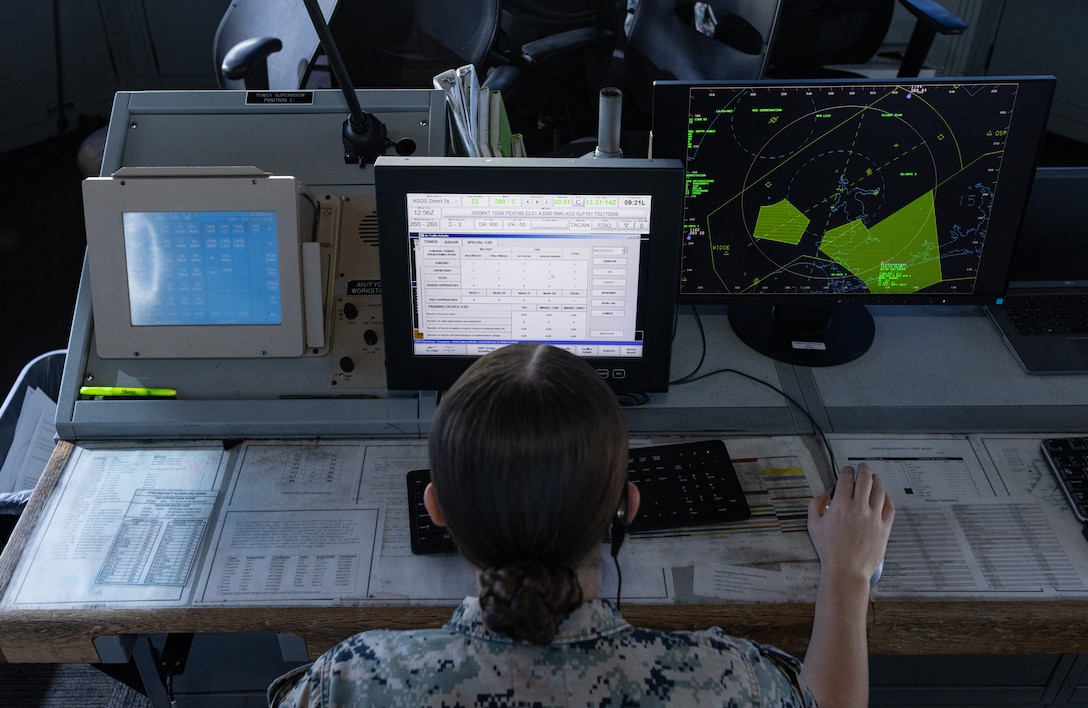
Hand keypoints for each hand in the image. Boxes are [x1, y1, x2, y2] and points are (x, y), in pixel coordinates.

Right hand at [807, 463, 893, 584]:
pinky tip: (884, 495)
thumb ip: (816, 505)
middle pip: (866, 480)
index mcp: (840, 506)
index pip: (846, 479)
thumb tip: (825, 495)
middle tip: (863, 467)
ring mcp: (874, 517)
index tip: (847, 470)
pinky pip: (890, 507)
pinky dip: (887, 497)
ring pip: (879, 490)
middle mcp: (859, 508)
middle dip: (864, 469)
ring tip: (874, 478)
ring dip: (877, 480)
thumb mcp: (813, 525)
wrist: (847, 570)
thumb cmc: (829, 550)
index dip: (847, 471)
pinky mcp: (884, 527)